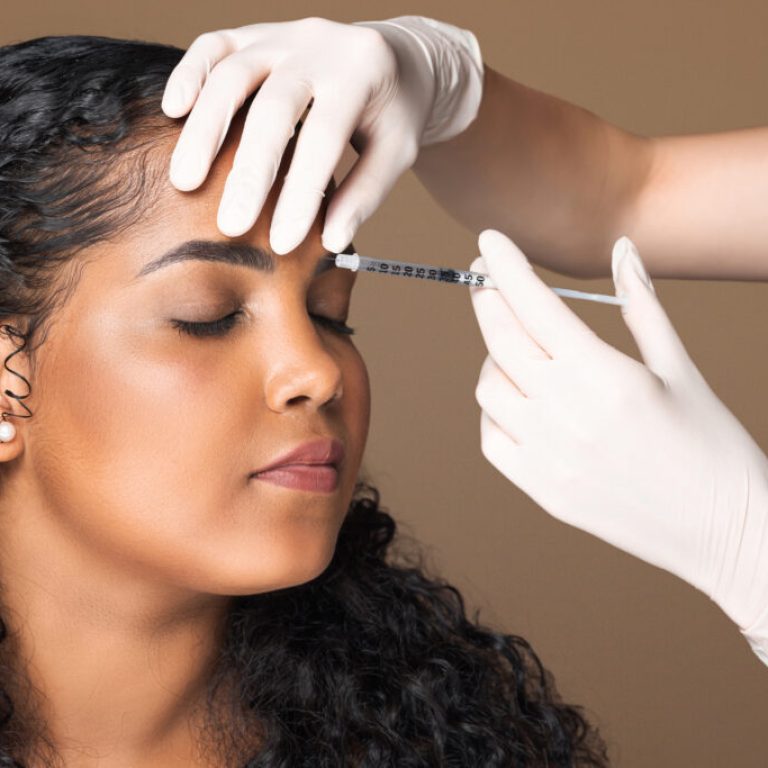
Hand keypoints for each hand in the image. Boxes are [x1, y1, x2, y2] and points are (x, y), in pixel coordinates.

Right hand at [161, 16, 482, 253]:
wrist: (391, 56)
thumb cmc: (393, 112)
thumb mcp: (396, 151)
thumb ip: (365, 193)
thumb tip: (332, 241)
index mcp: (362, 73)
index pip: (324, 139)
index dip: (301, 193)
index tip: (283, 243)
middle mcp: (318, 45)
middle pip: (274, 108)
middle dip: (250, 171)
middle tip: (230, 226)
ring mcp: (282, 34)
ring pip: (233, 74)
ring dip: (206, 130)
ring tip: (186, 181)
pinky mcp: (254, 33)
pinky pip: (213, 46)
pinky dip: (190, 75)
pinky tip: (174, 112)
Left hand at [470, 230, 767, 664]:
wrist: (724, 533)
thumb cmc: (711, 445)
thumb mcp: (680, 369)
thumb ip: (641, 306)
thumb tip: (622, 251)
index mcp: (606, 376)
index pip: (535, 306)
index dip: (505, 267)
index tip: (487, 241)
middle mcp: (567, 414)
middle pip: (500, 339)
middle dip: (487, 299)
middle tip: (486, 281)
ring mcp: (548, 456)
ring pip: (488, 386)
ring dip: (494, 357)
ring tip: (518, 350)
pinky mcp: (541, 489)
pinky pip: (491, 436)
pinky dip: (496, 409)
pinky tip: (519, 400)